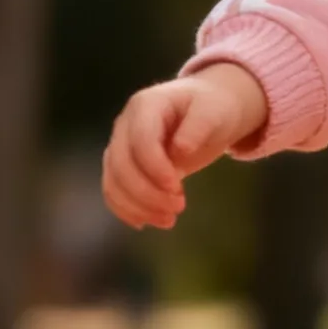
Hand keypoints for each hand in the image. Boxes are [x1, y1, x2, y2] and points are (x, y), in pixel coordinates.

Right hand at [102, 64, 267, 230]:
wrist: (205, 110)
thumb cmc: (211, 108)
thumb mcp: (213, 112)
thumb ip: (198, 127)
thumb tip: (181, 149)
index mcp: (146, 106)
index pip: (140, 140)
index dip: (155, 168)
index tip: (177, 189)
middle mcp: (125, 124)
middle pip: (121, 164)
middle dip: (147, 192)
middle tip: (179, 208)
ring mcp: (120, 145)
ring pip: (114, 181)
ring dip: (137, 206)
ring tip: (168, 220)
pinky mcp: (123, 165)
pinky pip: (114, 190)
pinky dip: (126, 209)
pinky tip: (145, 222)